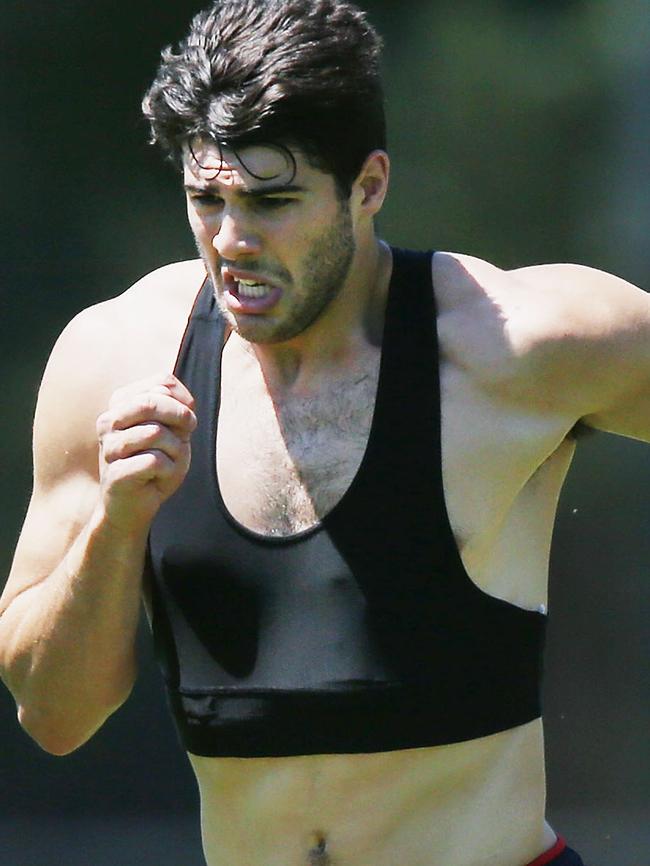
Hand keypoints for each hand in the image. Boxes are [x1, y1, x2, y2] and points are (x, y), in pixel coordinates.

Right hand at [96, 374, 196, 532]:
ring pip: (155, 433)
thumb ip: (176, 407)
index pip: (162, 382)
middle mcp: (108, 421)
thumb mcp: (171, 430)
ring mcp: (109, 447)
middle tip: (185, 438)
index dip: (184, 402)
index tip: (186, 423)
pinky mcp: (115, 473)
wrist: (133, 507)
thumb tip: (183, 403)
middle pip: (152, 401)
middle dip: (181, 419)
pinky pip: (154, 461)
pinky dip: (168, 471)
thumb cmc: (154, 464)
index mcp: (121, 403)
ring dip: (175, 450)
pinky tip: (158, 479)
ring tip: (168, 463)